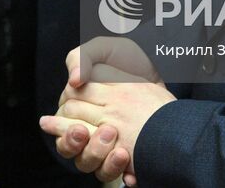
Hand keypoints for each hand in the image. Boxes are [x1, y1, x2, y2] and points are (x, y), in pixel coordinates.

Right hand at [38, 37, 171, 184]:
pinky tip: (132, 171)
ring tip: (121, 150)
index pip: (61, 129)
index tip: (81, 129)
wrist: (163, 70)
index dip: (66, 134)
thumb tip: (73, 81)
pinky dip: (122, 174)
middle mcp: (89, 129)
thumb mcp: (104, 49)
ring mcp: (108, 143)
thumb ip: (81, 58)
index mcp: (77, 107)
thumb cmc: (129, 59)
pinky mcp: (128, 153)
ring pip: (94, 167)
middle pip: (75, 153)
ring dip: (104, 162)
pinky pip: (118, 174)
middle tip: (108, 134)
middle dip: (87, 149)